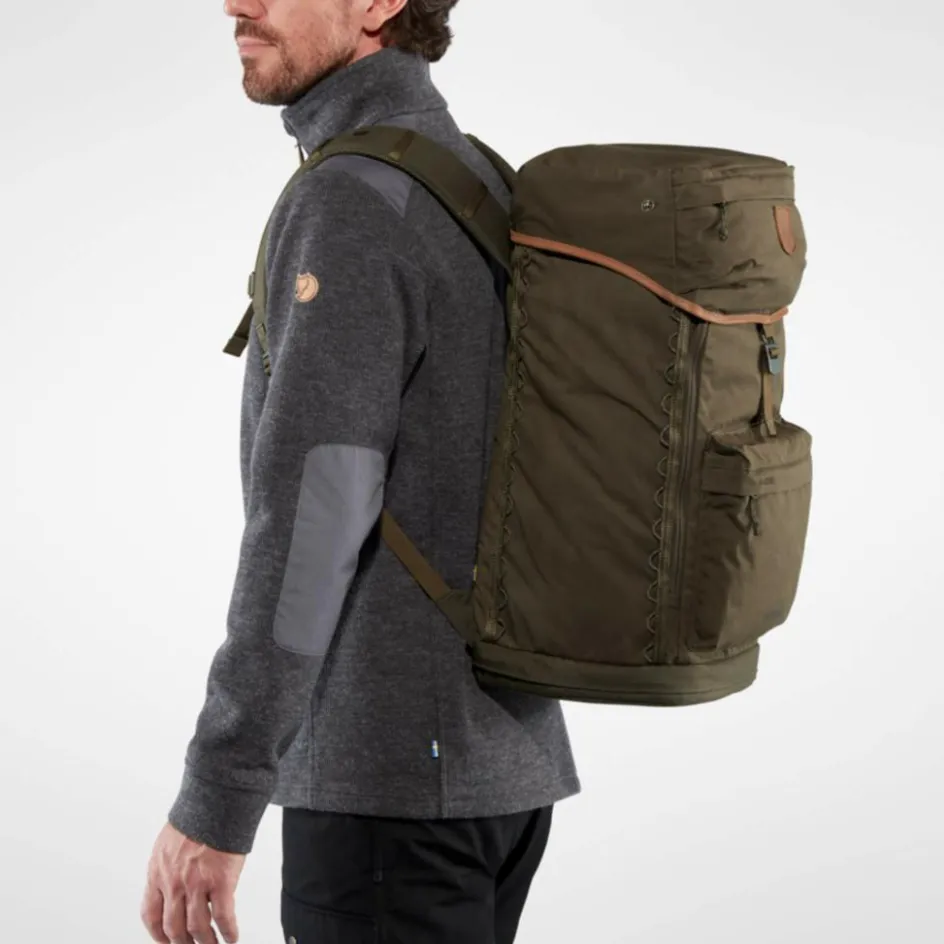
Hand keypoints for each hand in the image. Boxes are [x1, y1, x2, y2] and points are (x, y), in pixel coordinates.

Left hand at [141, 822, 246, 943]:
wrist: (217, 801)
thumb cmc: (197, 817)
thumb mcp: (169, 843)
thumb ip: (168, 867)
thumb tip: (173, 887)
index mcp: (158, 872)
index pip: (151, 915)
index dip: (158, 934)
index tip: (166, 940)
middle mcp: (174, 882)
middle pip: (174, 927)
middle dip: (183, 943)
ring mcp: (196, 883)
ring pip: (197, 927)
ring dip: (206, 942)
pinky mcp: (220, 880)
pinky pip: (223, 916)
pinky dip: (228, 931)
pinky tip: (232, 937)